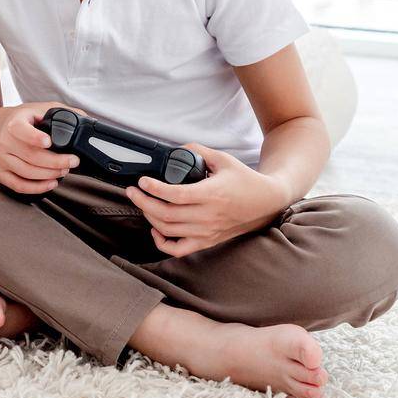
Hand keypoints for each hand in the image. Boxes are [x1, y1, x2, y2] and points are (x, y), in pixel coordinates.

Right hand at [0, 102, 77, 194]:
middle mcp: (4, 140)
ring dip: (49, 175)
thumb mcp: (43, 109)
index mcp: (15, 122)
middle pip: (31, 156)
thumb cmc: (27, 120)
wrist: (0, 126)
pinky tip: (51, 183)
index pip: (21, 130)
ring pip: (27, 172)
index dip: (34, 137)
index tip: (49, 142)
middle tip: (73, 161)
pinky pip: (18, 185)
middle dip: (56, 162)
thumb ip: (64, 112)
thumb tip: (88, 121)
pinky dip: (36, 188)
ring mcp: (0, 157)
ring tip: (64, 171)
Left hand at [124, 144, 290, 256]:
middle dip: (143, 202)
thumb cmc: (244, 180)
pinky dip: (161, 242)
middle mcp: (207, 216)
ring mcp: (206, 231)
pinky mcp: (206, 241)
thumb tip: (177, 148)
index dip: (154, 189)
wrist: (265, 203)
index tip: (142, 181)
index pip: (175, 195)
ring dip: (149, 216)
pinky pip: (178, 249)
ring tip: (141, 202)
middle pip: (166, 214)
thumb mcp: (223, 159)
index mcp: (211, 194)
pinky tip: (155, 228)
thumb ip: (198, 151)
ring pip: (168, 230)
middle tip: (132, 191)